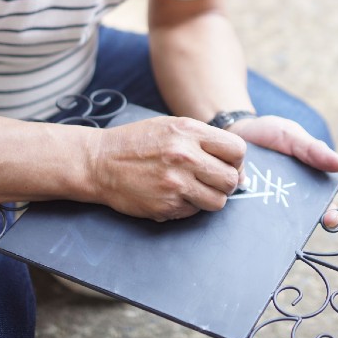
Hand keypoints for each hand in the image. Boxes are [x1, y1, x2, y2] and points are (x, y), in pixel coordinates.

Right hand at [88, 116, 245, 221]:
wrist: (99, 161)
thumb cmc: (137, 142)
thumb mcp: (171, 126)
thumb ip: (204, 140)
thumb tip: (237, 166)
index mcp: (189, 131)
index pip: (237, 149)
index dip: (236, 160)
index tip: (228, 164)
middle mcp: (185, 156)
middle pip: (232, 179)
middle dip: (227, 182)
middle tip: (212, 180)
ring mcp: (176, 184)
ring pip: (218, 201)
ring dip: (210, 197)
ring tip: (193, 188)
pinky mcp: (167, 206)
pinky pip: (195, 211)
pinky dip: (189, 206)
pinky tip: (173, 194)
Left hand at [227, 115, 337, 228]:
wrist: (233, 131)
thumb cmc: (269, 133)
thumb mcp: (292, 135)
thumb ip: (313, 149)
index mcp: (307, 185)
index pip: (324, 206)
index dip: (330, 215)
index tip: (331, 218)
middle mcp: (288, 200)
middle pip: (300, 221)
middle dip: (303, 228)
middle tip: (300, 229)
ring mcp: (265, 205)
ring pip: (274, 224)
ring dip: (275, 229)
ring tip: (272, 229)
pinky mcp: (244, 206)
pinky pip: (249, 219)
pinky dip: (250, 224)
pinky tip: (247, 225)